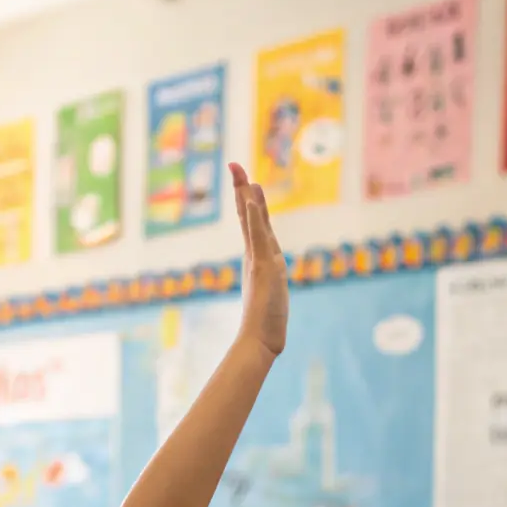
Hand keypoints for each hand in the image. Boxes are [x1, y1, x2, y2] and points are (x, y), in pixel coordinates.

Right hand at [232, 163, 287, 358]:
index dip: (246, 201)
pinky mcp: (261, 266)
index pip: (252, 224)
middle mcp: (255, 256)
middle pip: (248, 216)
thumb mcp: (271, 296)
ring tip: (244, 176)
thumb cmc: (266, 324)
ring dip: (247, 197)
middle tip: (235, 165)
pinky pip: (257, 235)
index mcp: (257, 259)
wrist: (260, 340)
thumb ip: (268, 285)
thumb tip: (266, 286)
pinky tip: (249, 199)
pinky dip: (252, 216)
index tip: (243, 179)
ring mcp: (257, 260)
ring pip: (252, 222)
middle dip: (242, 190)